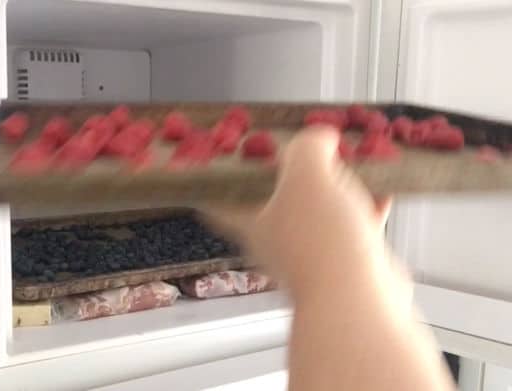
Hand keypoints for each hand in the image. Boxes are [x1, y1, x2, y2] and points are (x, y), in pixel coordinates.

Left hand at [203, 126, 406, 302]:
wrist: (359, 298)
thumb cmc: (321, 241)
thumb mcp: (306, 175)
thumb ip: (307, 147)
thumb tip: (319, 137)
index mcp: (250, 219)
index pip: (215, 197)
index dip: (213, 176)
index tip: (215, 155)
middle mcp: (276, 237)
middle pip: (272, 196)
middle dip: (289, 170)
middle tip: (303, 146)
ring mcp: (311, 250)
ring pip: (316, 208)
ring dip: (334, 184)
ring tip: (348, 159)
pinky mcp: (344, 260)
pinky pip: (352, 223)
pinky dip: (365, 204)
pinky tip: (381, 189)